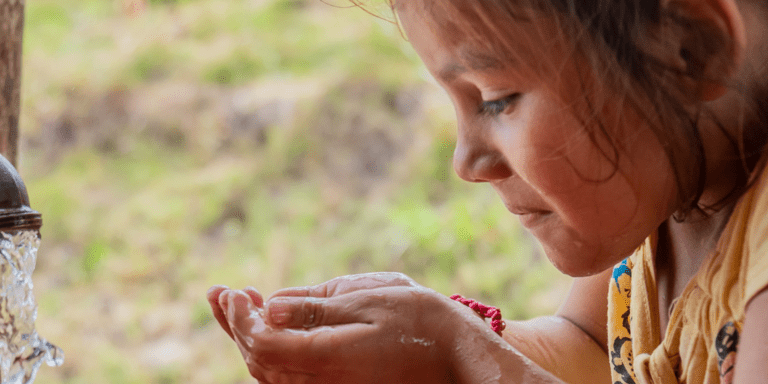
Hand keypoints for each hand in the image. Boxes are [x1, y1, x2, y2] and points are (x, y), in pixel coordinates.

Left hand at [206, 273, 466, 383]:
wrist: (457, 358)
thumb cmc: (419, 322)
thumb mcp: (367, 303)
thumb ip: (315, 308)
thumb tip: (269, 306)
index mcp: (328, 361)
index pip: (262, 345)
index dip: (239, 319)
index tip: (232, 292)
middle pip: (259, 362)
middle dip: (236, 327)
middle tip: (223, 294)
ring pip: (272, 374)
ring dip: (250, 339)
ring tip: (238, 307)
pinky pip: (292, 378)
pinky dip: (273, 352)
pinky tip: (271, 329)